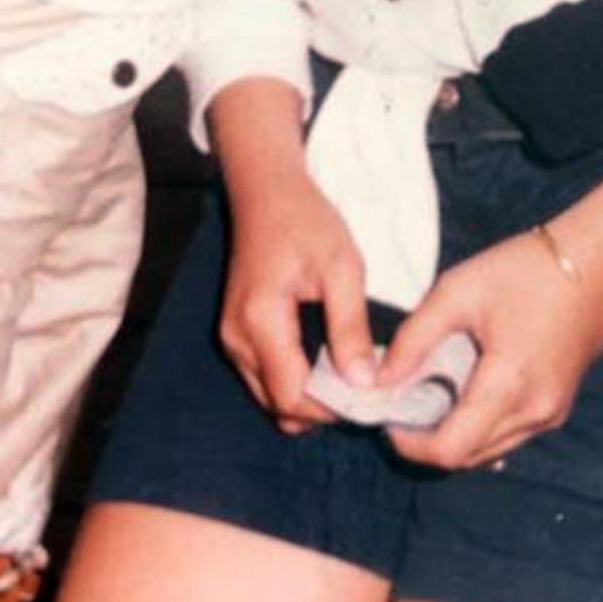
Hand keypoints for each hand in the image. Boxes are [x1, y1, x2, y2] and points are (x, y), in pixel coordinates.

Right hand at [218, 170, 375, 430]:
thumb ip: (351, 327)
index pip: (292, 397)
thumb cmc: (306, 223)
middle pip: (279, 407)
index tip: (369, 396)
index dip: (332, 408)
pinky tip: (327, 360)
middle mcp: (237, 338)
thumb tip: (363, 382)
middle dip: (322, 408)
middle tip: (364, 388)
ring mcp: (233, 338)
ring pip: (270, 397)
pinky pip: (265, 377)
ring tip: (349, 374)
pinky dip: (295, 380)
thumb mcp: (342, 268)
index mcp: (260, 322)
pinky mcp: (237, 333)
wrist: (267, 193)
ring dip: (309, 397)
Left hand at [377, 230, 602, 471]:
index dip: (410, 445)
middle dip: (427, 440)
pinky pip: (509, 435)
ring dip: (454, 435)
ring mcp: (551, 414)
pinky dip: (480, 426)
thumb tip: (378, 380)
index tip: (387, 419)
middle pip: (467, 456)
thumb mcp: (456, 293)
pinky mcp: (558, 408)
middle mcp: (534, 412)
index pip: (449, 449)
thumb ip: (412, 340)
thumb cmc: (523, 271)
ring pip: (488, 450)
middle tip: (401, 405)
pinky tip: (462, 393)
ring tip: (428, 396)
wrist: (592, 264)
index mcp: (507, 385)